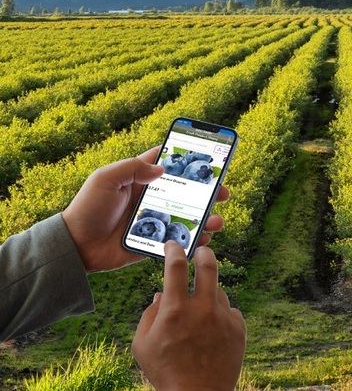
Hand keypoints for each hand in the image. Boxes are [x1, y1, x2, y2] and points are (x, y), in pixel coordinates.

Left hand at [62, 147, 228, 271]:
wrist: (76, 246)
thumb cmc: (88, 208)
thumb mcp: (106, 178)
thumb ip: (133, 168)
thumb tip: (162, 169)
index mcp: (141, 178)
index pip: (169, 162)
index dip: (188, 158)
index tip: (209, 157)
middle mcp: (153, 197)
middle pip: (188, 191)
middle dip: (209, 190)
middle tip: (224, 192)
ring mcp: (156, 220)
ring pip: (189, 216)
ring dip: (207, 218)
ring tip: (217, 221)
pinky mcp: (155, 242)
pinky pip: (179, 241)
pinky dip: (194, 241)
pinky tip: (203, 240)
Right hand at [133, 242, 245, 390]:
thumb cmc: (166, 372)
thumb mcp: (142, 346)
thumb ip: (148, 315)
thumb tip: (161, 294)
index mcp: (176, 310)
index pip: (175, 266)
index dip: (173, 250)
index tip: (172, 244)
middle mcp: (202, 309)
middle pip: (209, 265)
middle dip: (205, 252)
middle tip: (202, 251)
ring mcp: (224, 317)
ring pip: (219, 292)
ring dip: (209, 296)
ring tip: (200, 318)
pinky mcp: (239, 328)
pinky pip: (230, 311)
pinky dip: (220, 316)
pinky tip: (212, 333)